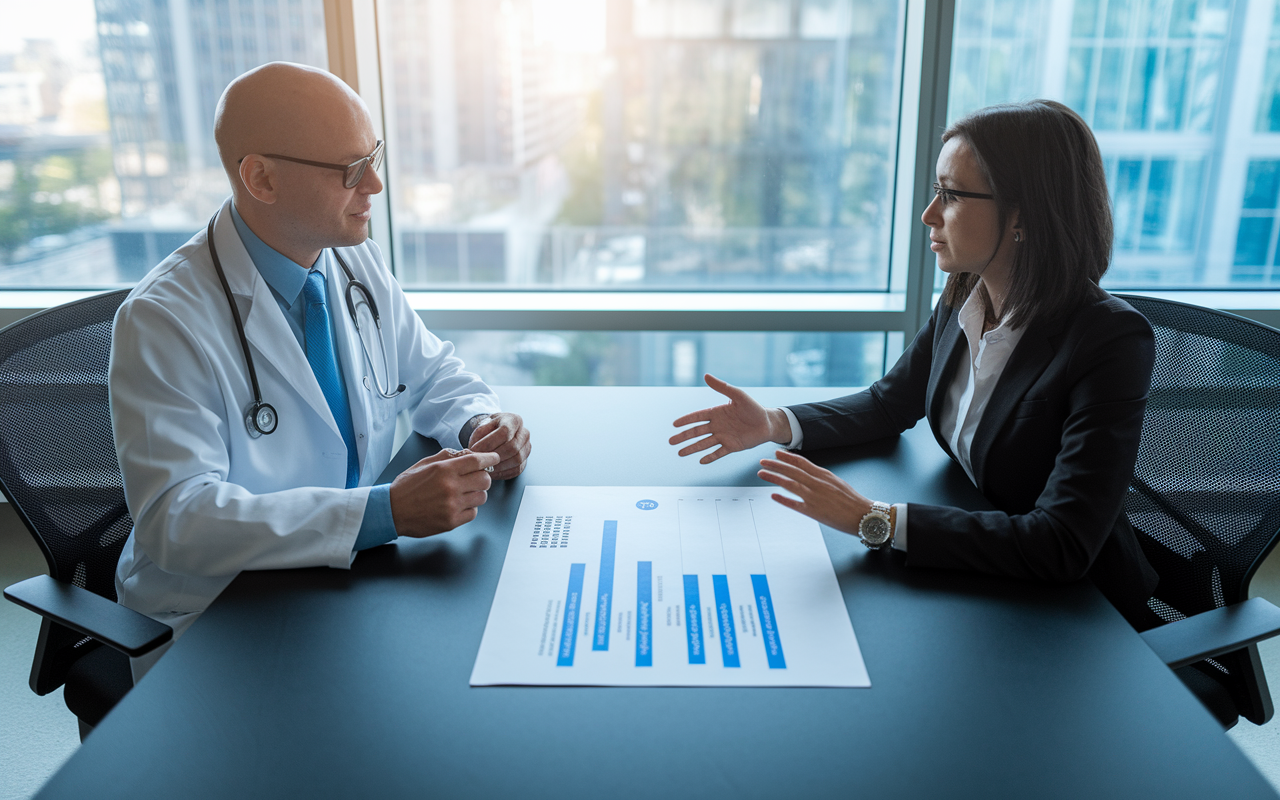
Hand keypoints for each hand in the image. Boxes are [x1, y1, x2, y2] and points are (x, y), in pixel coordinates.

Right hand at [389, 448, 499, 536]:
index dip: (489, 458)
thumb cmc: (407, 486)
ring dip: (476, 493)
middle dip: (483, 477)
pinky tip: (457, 505)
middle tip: (475, 478)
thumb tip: (468, 454)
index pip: (476, 461)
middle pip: (485, 480)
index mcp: (444, 470)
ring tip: (463, 493)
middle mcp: (450, 487)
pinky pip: (473, 513)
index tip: (494, 458)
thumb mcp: (425, 464)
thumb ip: (448, 457)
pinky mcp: (451, 521)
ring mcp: (452, 506)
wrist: (391, 510)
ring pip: (482, 497)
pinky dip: (469, 508)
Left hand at [466, 412, 531, 479]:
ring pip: (516, 460)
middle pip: (512, 447)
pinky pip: (516, 470)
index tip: (474, 450)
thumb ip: (479, 435)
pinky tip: (491, 472)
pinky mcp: (525, 461)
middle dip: (493, 457)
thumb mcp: (482, 426)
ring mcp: (527, 448)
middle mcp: (525, 433)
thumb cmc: (488, 430)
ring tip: (483, 468)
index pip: (504, 433)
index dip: (488, 443)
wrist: (496, 435)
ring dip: (498, 466)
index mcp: (514, 420)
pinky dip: (502, 473)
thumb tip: (476, 451)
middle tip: (478, 461)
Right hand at [669, 374, 791, 463]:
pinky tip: (700, 461)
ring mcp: (724, 437)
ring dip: (692, 448)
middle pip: (697, 432)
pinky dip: (710, 457)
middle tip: (671, 441)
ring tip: (680, 453)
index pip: (697, 417)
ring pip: (704, 444)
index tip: (674, 424)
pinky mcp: (732, 446)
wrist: (768, 423)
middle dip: (684, 437)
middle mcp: (718, 426)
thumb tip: (706, 375)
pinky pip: (718, 453)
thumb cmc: (753, 408)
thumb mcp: (738, 395)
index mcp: (717, 413)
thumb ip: (722, 387)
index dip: (686, 420)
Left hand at [757, 450, 872, 534]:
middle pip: (792, 470)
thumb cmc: (852, 500)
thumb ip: (821, 478)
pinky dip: (783, 499)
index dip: (787, 457)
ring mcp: (814, 497)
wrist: (863, 515)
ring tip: (762, 474)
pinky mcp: (814, 511)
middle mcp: (817, 483)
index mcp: (824, 475)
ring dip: (774, 478)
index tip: (776, 453)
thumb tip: (808, 473)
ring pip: (790, 483)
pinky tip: (773, 496)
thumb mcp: (837, 482)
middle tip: (762, 461)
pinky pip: (794, 504)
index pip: (801, 462)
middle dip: (775, 465)